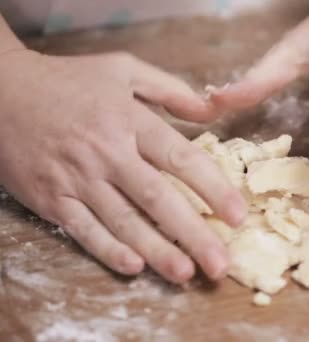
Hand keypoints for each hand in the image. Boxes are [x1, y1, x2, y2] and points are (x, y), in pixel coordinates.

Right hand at [0, 50, 246, 282]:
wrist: (0, 90)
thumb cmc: (69, 81)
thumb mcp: (123, 69)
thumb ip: (171, 90)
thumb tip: (212, 110)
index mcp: (130, 121)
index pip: (180, 159)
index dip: (213, 188)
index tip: (238, 215)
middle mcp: (107, 153)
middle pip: (158, 199)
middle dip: (193, 233)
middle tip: (220, 263)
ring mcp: (77, 179)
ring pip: (123, 221)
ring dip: (157, 250)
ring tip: (186, 273)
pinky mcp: (52, 198)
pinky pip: (82, 230)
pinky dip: (107, 250)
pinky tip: (134, 266)